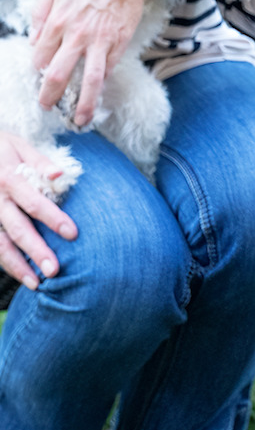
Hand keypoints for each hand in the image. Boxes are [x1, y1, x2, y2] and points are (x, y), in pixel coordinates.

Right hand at [0, 132, 76, 289]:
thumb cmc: (0, 147)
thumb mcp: (19, 145)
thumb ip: (40, 162)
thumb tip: (60, 175)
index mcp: (9, 179)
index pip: (34, 202)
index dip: (53, 219)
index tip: (72, 234)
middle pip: (17, 229)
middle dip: (36, 251)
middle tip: (55, 270)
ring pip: (0, 244)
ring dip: (17, 266)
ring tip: (37, 284)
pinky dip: (5, 261)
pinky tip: (21, 275)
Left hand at [30, 0, 201, 126]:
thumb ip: (40, 13)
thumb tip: (34, 39)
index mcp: (56, 22)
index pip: (41, 57)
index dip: (38, 71)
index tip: (40, 77)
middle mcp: (76, 36)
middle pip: (59, 75)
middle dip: (50, 96)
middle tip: (47, 106)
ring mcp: (100, 42)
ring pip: (89, 81)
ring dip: (84, 104)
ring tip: (80, 120)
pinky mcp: (119, 44)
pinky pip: (109, 69)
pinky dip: (102, 84)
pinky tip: (98, 94)